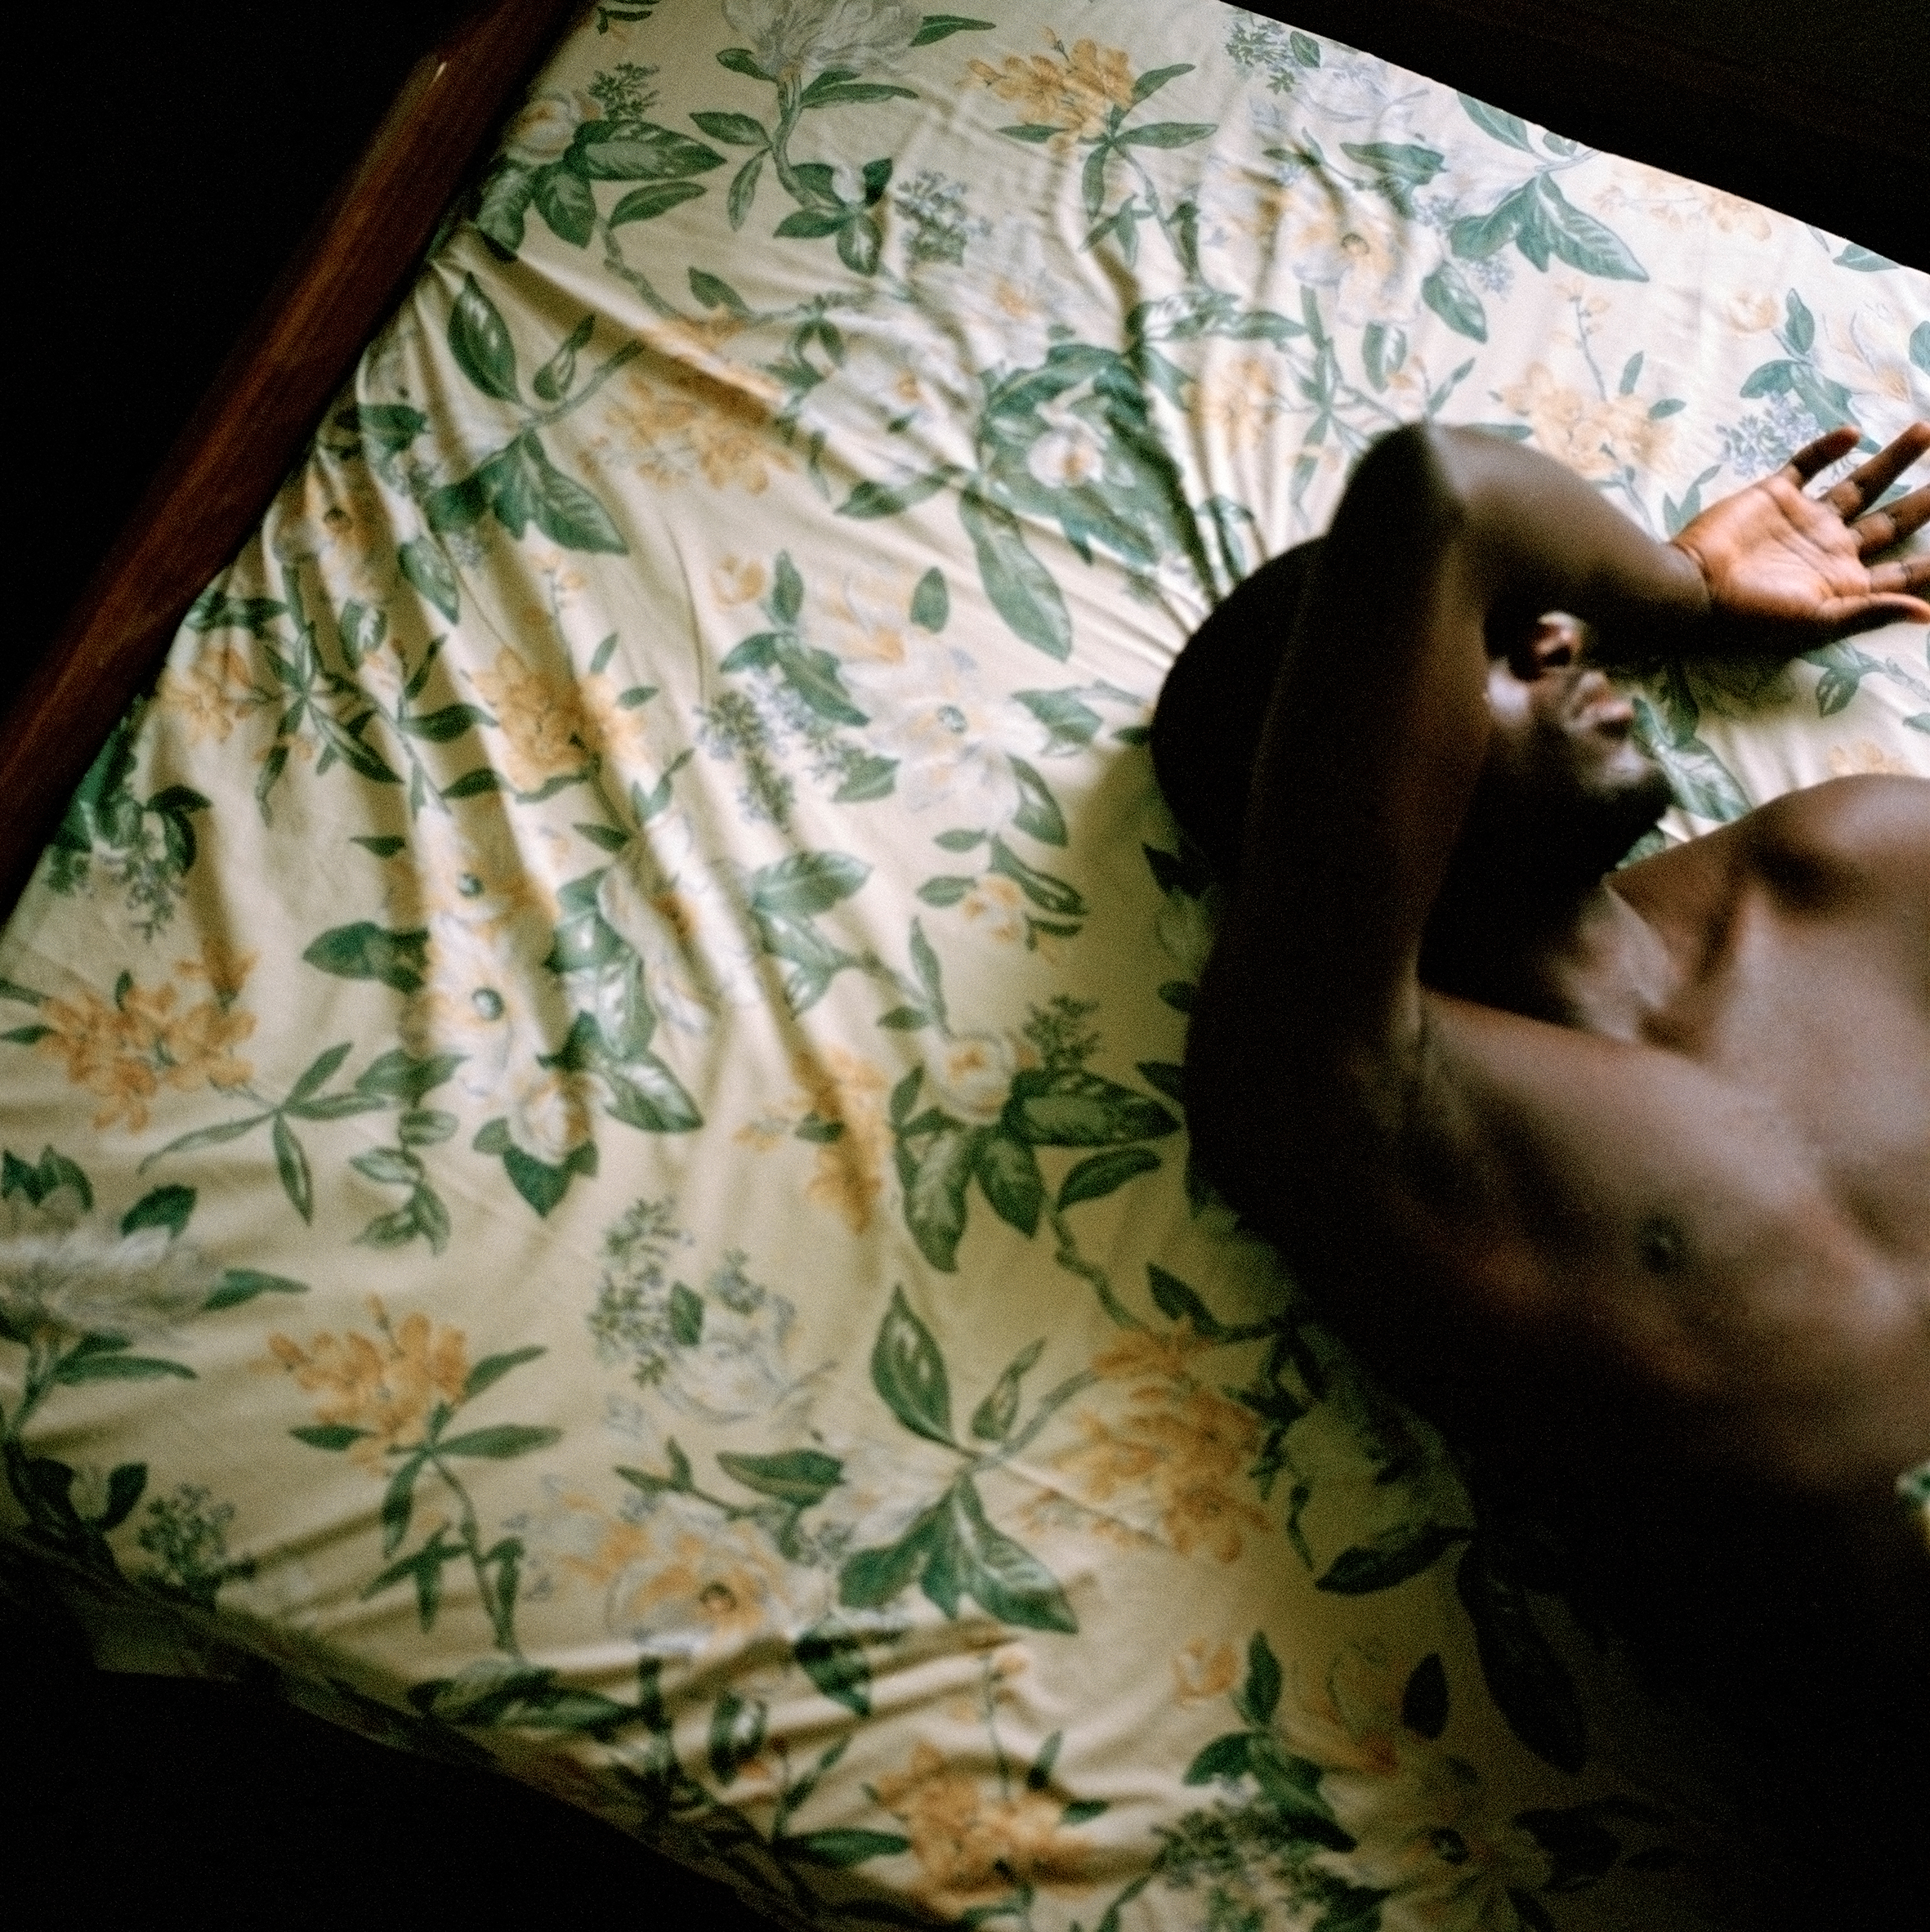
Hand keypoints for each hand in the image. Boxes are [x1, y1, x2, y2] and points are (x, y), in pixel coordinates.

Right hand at [1670, 422, 1929, 647]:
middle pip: (1895, 520)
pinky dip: (1828, 448)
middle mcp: (1831, 550)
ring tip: (1926, 430)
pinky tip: (1851, 434)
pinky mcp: (1775, 496)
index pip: (1907, 570)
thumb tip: (1928, 614)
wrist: (1690, 588)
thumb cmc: (1749, 617)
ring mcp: (1804, 520)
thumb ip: (1871, 611)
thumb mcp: (1814, 622)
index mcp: (1846, 585)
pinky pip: (1808, 464)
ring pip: (1862, 484)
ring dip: (1894, 460)